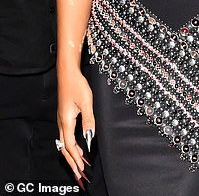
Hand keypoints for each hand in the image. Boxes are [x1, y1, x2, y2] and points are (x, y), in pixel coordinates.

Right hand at [57, 65, 93, 185]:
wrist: (67, 73)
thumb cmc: (76, 85)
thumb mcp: (86, 102)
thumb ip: (88, 120)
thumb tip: (90, 136)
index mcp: (66, 121)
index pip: (70, 146)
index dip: (76, 158)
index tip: (82, 167)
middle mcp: (62, 122)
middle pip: (64, 148)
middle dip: (71, 161)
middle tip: (78, 172)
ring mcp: (62, 119)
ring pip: (64, 142)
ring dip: (71, 154)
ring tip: (78, 162)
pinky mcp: (64, 116)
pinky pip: (65, 135)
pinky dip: (70, 144)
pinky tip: (77, 146)